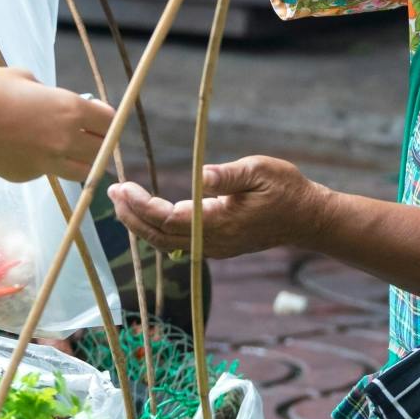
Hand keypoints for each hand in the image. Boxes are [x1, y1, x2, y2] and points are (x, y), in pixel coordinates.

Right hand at [0, 68, 112, 181]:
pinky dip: (48, 165)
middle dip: (99, 143)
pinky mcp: (29, 176)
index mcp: (69, 109)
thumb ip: (49, 92)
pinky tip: (29, 150)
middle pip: (102, 151)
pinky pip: (50, 172)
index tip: (98, 117)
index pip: (110, 122)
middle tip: (87, 135)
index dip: (107, 120)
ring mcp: (47, 162)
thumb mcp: (24, 77)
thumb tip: (56, 102)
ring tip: (67, 148)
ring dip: (81, 161)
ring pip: (83, 171)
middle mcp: (65, 139)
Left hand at [108, 156, 327, 259]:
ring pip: (166, 242)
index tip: (122, 186)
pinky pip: (178, 243)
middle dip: (131, 216)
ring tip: (121, 203)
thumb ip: (228, 175)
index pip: (168, 217)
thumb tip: (201, 175)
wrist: (307, 219)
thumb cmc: (286, 189)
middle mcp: (213, 241)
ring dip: (140, 225)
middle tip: (112, 193)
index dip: (141, 204)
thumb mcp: (260, 171)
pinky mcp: (216, 247)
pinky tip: (146, 215)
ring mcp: (214, 247)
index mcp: (220, 221)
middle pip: (159, 235)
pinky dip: (156, 230)